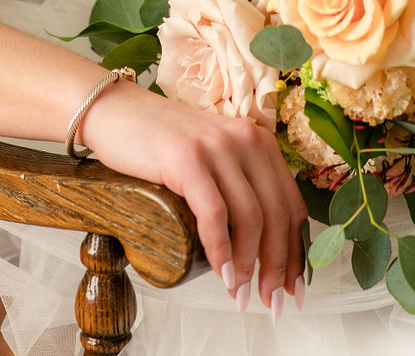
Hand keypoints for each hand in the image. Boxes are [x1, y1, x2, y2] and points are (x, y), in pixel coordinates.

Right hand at [82, 81, 306, 316]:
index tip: (295, 289)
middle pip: (277, 214)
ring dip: (250, 266)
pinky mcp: (186, 157)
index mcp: (258, 141)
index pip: (291, 204)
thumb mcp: (213, 157)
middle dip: (279, 267)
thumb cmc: (162, 143)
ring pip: (251, 217)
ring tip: (242, 296)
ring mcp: (216, 147)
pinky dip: (221, 250)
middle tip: (271, 303)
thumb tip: (260, 246)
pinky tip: (223, 273)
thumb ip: (238, 184)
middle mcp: (245, 139)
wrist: (116, 111)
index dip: (298, 252)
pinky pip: (214, 213)